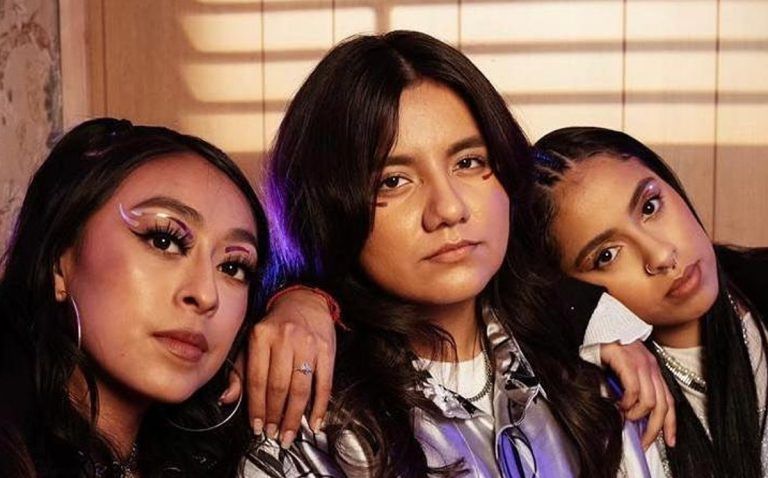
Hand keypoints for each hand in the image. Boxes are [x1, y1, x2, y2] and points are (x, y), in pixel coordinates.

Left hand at [245, 288, 335, 447]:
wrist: (305, 300)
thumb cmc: (275, 326)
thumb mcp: (251, 341)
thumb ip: (239, 371)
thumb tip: (228, 399)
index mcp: (261, 337)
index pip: (257, 380)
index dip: (257, 408)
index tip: (257, 427)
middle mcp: (285, 339)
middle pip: (280, 387)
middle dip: (276, 416)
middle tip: (274, 434)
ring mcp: (308, 344)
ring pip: (301, 388)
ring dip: (295, 416)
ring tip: (290, 433)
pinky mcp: (327, 349)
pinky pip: (324, 383)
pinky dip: (320, 406)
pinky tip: (315, 422)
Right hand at [601, 341, 675, 448]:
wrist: (598, 328)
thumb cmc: (608, 352)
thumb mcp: (625, 373)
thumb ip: (633, 391)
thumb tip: (634, 417)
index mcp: (652, 371)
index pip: (669, 402)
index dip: (671, 424)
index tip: (669, 440)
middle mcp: (651, 367)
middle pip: (662, 406)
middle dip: (654, 428)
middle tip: (644, 440)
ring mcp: (640, 363)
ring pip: (650, 401)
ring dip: (636, 414)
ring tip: (625, 415)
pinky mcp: (627, 361)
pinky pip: (634, 390)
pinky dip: (627, 402)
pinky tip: (619, 404)